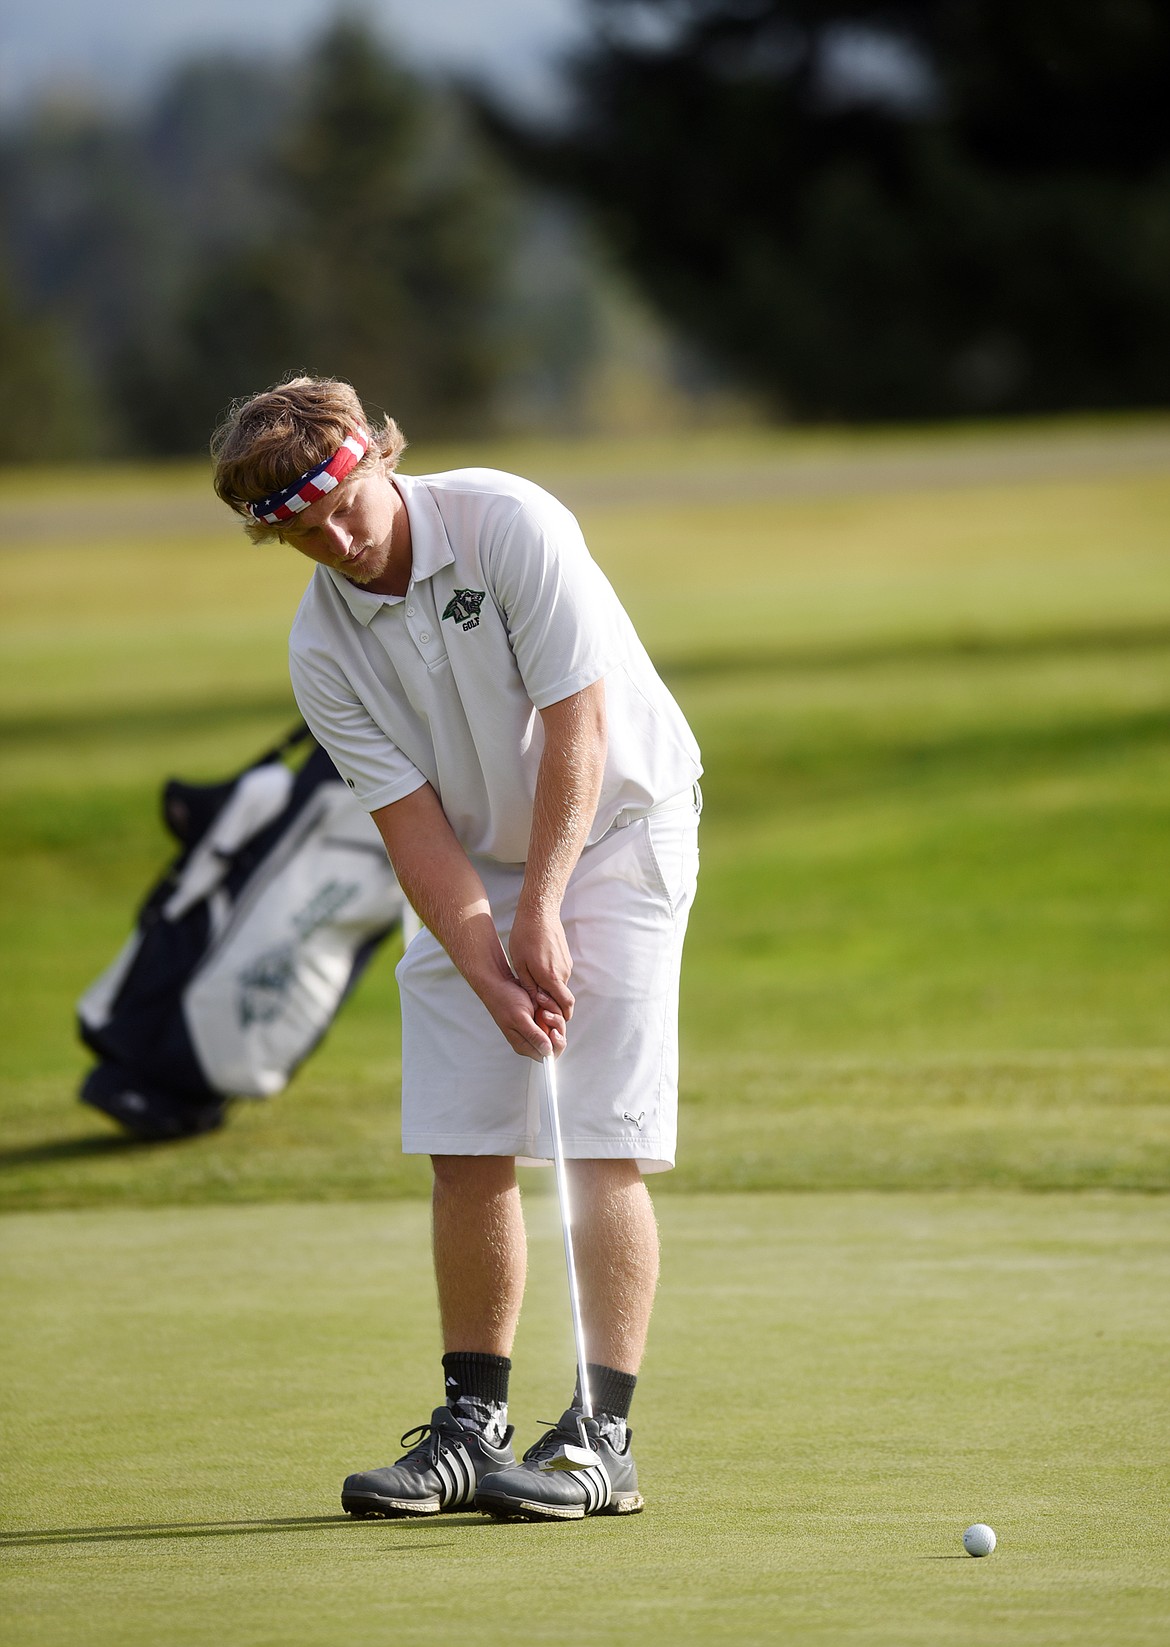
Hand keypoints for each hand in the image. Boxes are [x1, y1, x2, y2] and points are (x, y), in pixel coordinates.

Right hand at [478, 970, 566, 1061]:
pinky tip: (541, 999)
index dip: (555, 1044)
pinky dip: (551, 1006)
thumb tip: (547, 1052)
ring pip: (557, 1025)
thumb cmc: (504, 999)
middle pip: (556, 1040)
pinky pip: (555, 1014)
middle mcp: (531, 1038)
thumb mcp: (519, 1018)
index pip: (548, 1056)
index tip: (554, 1031)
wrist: (500, 982)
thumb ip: (534, 1036)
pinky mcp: (540, 1017)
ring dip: (553, 1012)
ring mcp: (536, 1027)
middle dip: (555, 1024)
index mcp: (524, 1045)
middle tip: (545, 1013)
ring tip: (540, 1002)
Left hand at [507, 904, 574, 1024]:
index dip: (559, 1017)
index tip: (546, 1019)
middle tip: (538, 1009)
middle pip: (564, 999)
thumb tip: (535, 1003)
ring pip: (561, 987)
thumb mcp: (520, 964)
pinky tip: (537, 974)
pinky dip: (552, 981)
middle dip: (554, 1008)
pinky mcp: (565, 958)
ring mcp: (566, 964)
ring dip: (551, 993)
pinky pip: (560, 976)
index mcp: (552, 977)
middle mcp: (563, 972)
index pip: (565, 1006)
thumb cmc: (525, 937)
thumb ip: (529, 986)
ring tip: (533, 990)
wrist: (539, 912)